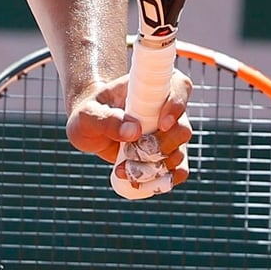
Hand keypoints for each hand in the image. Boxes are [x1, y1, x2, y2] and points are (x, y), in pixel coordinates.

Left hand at [64, 68, 193, 189]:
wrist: (92, 127)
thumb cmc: (90, 112)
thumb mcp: (88, 113)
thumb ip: (106, 119)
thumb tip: (133, 131)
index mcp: (153, 87)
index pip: (180, 87)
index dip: (176, 106)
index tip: (162, 124)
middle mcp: (167, 110)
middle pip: (182, 129)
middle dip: (159, 147)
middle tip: (131, 153)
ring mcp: (170, 134)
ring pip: (179, 153)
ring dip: (153, 167)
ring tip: (124, 170)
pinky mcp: (167, 155)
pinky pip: (179, 171)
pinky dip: (163, 180)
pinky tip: (143, 182)